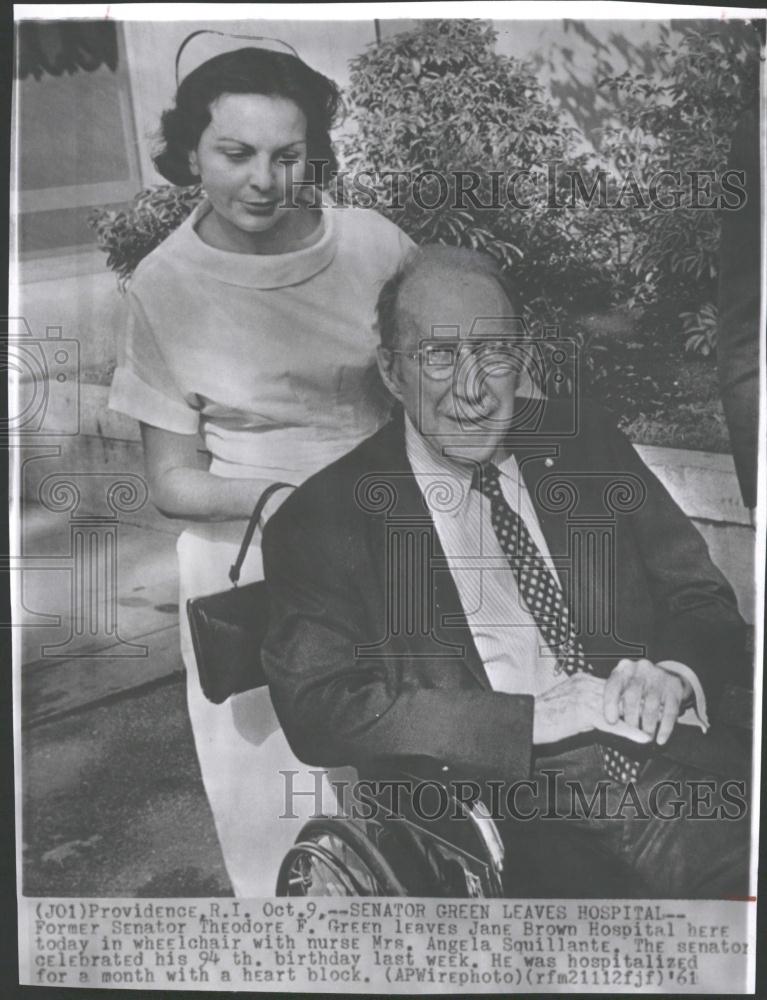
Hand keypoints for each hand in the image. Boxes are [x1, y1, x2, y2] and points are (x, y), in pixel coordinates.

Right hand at [533, 674, 650, 745]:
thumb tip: (604, 714)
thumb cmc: (543, 717)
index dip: (632, 696)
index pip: (615, 686)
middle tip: (662, 714)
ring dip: (640, 719)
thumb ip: (586, 704)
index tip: (650, 703)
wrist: (526, 721)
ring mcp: (584, 696)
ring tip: (658, 728)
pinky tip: (642, 738)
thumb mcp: (568, 705)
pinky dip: (629, 731)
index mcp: (582, 679)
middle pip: (621, 694)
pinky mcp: (582, 712)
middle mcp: (585, 683)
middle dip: (641, 705)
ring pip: (620, 708)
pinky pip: (612, 723)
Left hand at [603, 658, 691, 745]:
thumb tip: (612, 724)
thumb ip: (617, 701)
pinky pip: (670, 712)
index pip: (613, 685)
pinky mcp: (675, 688)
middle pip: (632, 696)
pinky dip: (665, 728)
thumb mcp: (626, 686)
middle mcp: (641, 669)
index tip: (611, 721)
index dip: (610, 704)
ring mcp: (659, 677)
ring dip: (647, 725)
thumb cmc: (640, 686)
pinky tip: (661, 739)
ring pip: (651, 705)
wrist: (669, 677)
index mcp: (624, 669)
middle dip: (630, 718)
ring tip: (646, 737)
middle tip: (632, 732)